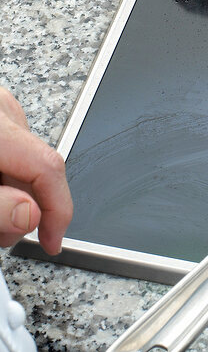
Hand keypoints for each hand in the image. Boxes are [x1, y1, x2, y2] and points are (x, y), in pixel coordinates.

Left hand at [0, 87, 72, 254]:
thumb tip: (30, 217)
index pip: (50, 168)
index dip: (57, 212)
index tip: (52, 242)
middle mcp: (5, 111)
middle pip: (39, 168)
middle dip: (27, 207)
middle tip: (2, 231)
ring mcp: (0, 110)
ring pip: (26, 164)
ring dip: (12, 193)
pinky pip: (13, 155)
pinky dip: (5, 178)